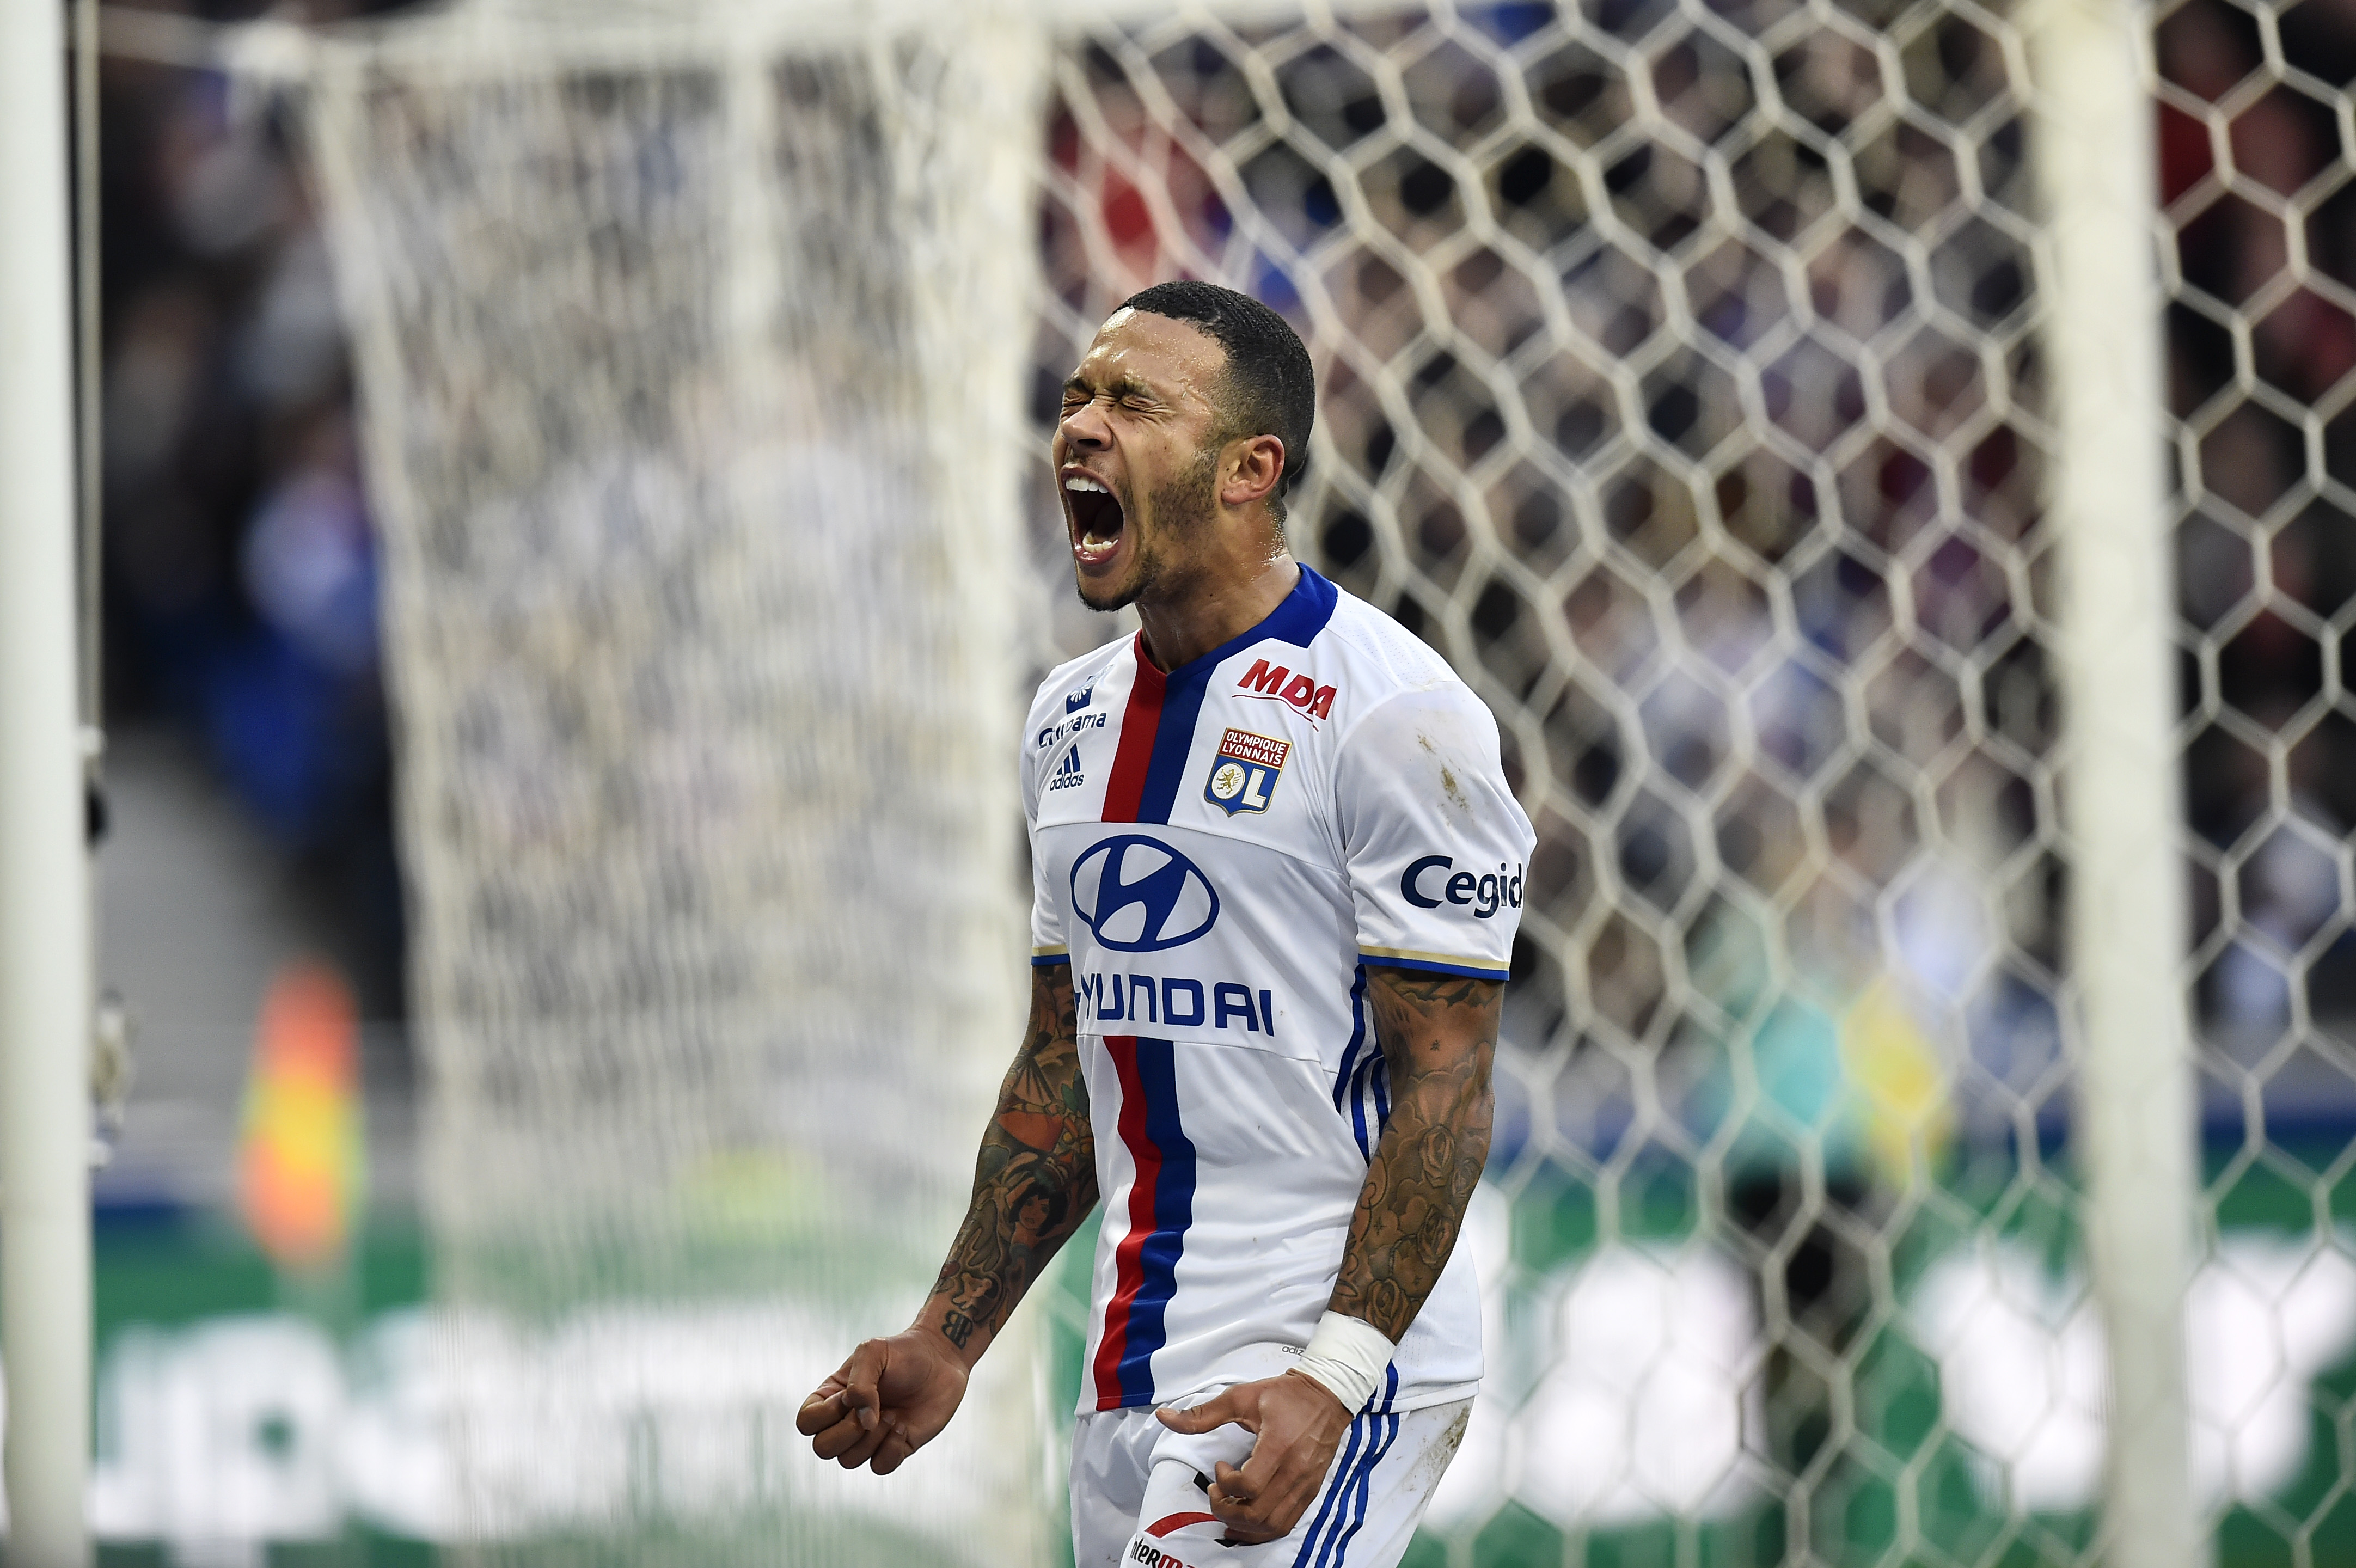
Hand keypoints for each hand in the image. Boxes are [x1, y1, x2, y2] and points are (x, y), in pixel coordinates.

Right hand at [796, 1326, 969, 1474]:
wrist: (941, 1360)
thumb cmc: (903, 1352)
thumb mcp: (873, 1352)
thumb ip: (860, 1385)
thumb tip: (864, 1423)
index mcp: (832, 1397)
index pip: (806, 1423)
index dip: (824, 1415)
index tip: (849, 1395)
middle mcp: (845, 1420)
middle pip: (822, 1449)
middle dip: (847, 1433)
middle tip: (873, 1410)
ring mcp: (869, 1438)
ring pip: (848, 1461)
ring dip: (872, 1439)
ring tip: (892, 1414)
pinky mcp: (894, 1448)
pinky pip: (879, 1467)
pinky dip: (890, 1449)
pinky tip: (903, 1426)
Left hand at [1154, 1371, 1351, 1543]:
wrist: (1327, 1395)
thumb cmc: (1284, 1395)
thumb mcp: (1241, 1397)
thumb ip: (1202, 1413)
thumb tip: (1164, 1416)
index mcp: (1279, 1446)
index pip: (1249, 1486)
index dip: (1225, 1483)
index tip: (1219, 1466)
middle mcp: (1295, 1471)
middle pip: (1257, 1514)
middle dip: (1226, 1510)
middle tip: (1216, 1492)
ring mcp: (1305, 1485)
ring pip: (1272, 1526)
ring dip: (1243, 1525)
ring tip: (1228, 1507)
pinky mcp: (1310, 1491)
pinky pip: (1286, 1524)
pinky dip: (1262, 1531)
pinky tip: (1245, 1524)